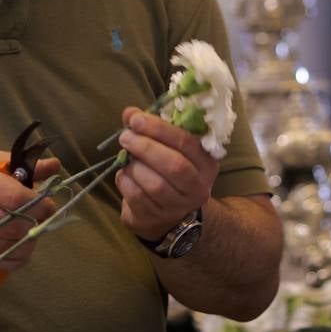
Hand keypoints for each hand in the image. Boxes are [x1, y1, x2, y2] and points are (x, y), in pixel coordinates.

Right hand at [0, 147, 58, 272]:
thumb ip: (15, 164)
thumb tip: (53, 165)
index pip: (16, 198)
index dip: (39, 205)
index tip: (48, 206)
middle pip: (12, 226)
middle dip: (33, 226)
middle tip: (38, 222)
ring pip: (2, 247)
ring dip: (23, 246)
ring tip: (28, 237)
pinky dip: (7, 260)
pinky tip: (14, 252)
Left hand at [115, 107, 217, 241]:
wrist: (167, 214)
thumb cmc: (168, 171)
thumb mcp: (168, 148)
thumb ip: (151, 129)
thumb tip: (129, 113)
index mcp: (206, 163)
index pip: (186, 142)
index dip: (159, 129)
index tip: (136, 119)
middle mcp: (198, 187)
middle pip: (174, 165)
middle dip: (146, 147)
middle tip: (125, 137)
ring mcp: (179, 207)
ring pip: (156, 184)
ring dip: (134, 166)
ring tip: (125, 157)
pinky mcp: (157, 218)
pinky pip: (138, 198)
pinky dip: (126, 181)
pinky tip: (124, 174)